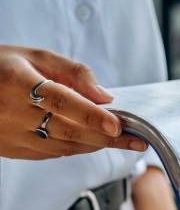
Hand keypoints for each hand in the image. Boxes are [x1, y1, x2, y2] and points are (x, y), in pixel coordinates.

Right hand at [0, 45, 145, 158]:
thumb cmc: (1, 66)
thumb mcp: (36, 56)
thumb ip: (73, 72)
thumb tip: (104, 96)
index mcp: (17, 83)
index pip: (62, 102)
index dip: (92, 115)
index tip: (118, 125)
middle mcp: (10, 113)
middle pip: (66, 130)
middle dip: (105, 137)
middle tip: (135, 140)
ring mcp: (7, 135)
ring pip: (60, 147)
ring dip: (94, 145)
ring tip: (122, 141)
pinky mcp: (7, 149)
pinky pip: (48, 153)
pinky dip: (74, 149)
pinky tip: (92, 142)